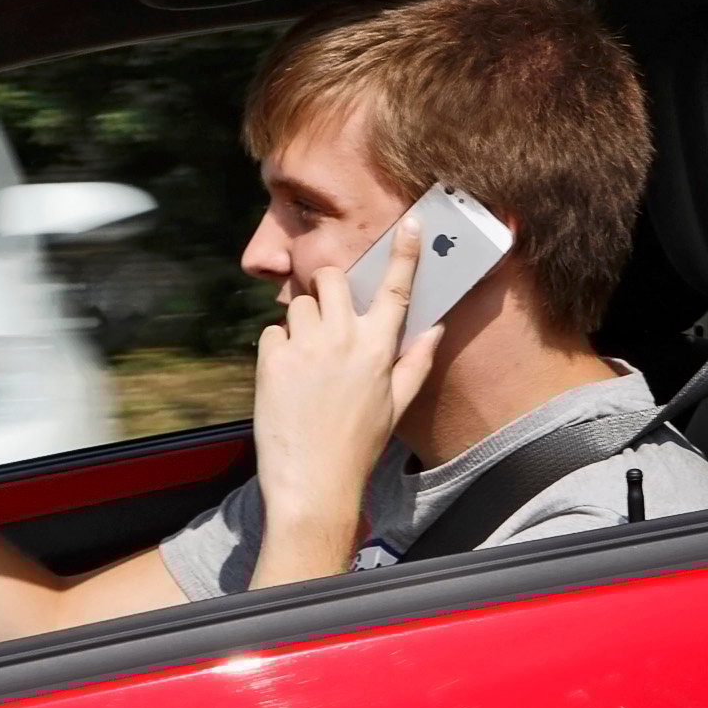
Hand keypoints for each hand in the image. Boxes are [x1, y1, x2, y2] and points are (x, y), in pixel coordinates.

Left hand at [251, 218, 442, 578]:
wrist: (312, 483)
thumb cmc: (356, 447)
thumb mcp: (396, 406)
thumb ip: (415, 362)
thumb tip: (435, 328)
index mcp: (379, 349)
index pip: (396, 290)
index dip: (404, 254)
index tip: (409, 224)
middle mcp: (344, 339)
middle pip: (332, 278)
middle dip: (329, 286)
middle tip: (328, 313)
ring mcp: (305, 347)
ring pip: (299, 305)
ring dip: (302, 323)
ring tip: (307, 363)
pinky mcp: (272, 359)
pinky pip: (272, 333)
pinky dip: (277, 349)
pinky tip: (286, 380)